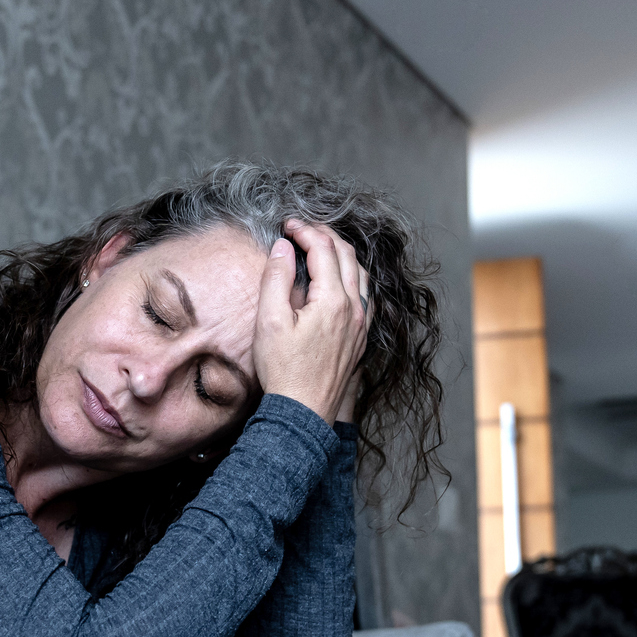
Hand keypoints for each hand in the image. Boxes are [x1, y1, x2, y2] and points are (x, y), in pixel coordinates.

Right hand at [253, 219, 369, 425]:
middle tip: (302, 230)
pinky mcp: (361, 338)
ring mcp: (362, 324)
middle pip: (347, 255)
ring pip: (361, 274)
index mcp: (333, 300)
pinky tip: (341, 280)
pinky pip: (366, 295)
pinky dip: (353, 277)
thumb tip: (283, 247)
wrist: (304, 411)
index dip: (304, 231)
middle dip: (324, 235)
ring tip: (321, 247)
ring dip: (342, 254)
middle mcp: (355, 308)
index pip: (323, 249)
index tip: (286, 225)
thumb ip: (277, 278)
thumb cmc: (284, 370)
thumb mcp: (270, 321)